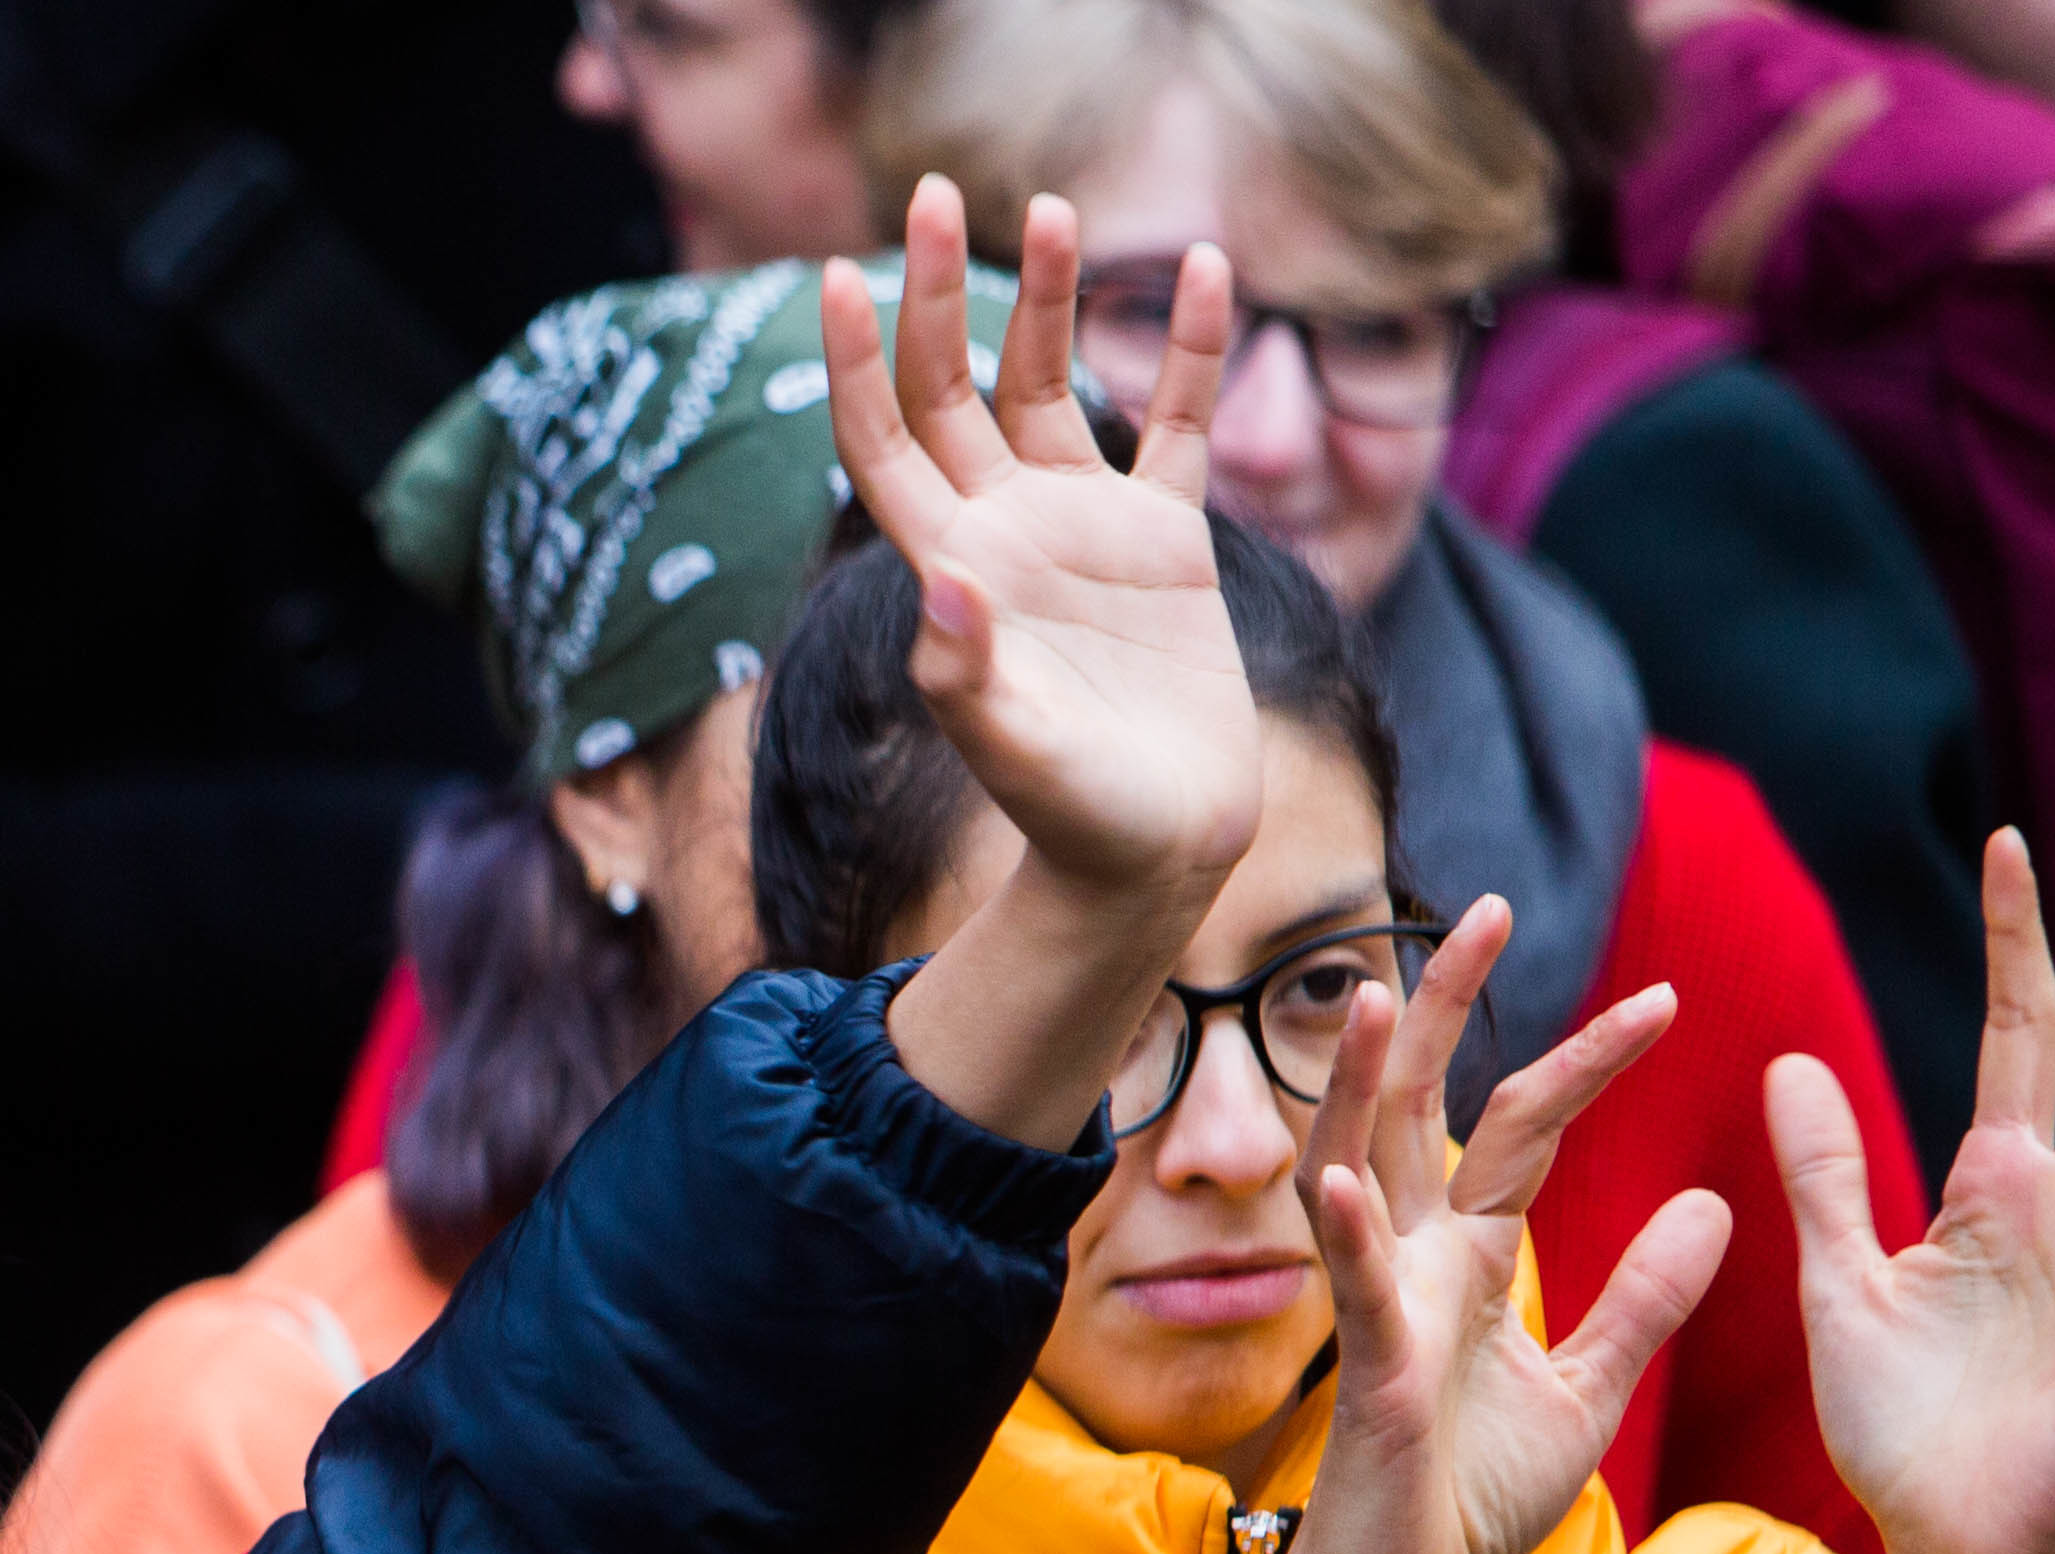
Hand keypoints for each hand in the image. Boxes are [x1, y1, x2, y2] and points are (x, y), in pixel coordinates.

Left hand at [830, 181, 1261, 1148]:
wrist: (1155, 856)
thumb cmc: (1074, 820)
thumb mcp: (1016, 752)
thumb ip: (967, 676)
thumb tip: (944, 583)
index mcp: (951, 569)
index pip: (884, 442)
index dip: (860, 362)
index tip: (844, 276)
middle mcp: (1005, 533)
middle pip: (955, 387)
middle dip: (940, 293)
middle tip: (936, 196)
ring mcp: (1084, 530)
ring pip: (1055, 386)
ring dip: (1051, 298)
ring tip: (1051, 207)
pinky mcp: (1165, 543)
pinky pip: (1179, 425)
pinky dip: (1194, 351)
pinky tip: (1210, 271)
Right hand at [1254, 901, 1729, 1553]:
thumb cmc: (1471, 1502)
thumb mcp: (1588, 1388)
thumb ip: (1643, 1298)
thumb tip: (1711, 1201)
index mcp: (1466, 1255)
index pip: (1524, 1125)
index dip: (1587, 1058)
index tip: (1664, 999)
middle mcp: (1411, 1258)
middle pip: (1420, 1104)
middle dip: (1444, 1006)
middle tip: (1488, 909)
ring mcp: (1379, 1307)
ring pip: (1355, 1164)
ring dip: (1355, 1080)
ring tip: (1365, 990)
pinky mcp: (1369, 1373)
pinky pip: (1348, 1290)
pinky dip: (1341, 1236)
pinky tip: (1338, 1181)